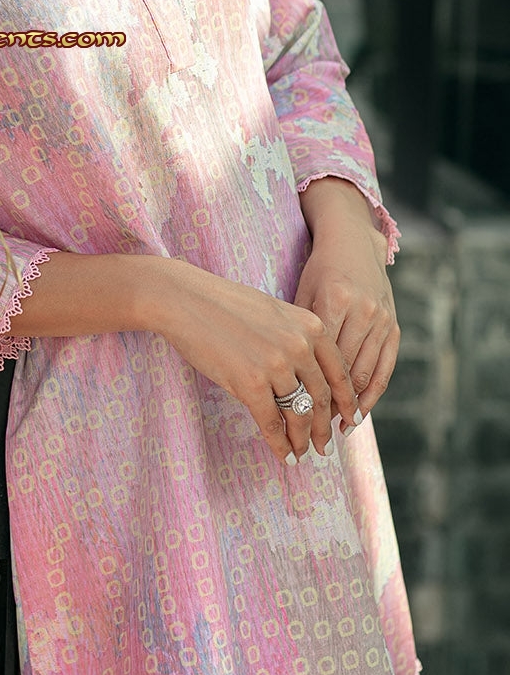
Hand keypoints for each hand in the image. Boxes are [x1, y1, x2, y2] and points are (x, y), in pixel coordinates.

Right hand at [147, 261, 359, 464]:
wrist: (186, 300)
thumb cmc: (225, 305)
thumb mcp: (275, 313)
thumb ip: (298, 339)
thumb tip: (309, 376)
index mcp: (311, 326)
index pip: (340, 373)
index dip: (347, 402)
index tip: (351, 420)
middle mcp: (300, 345)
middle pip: (321, 398)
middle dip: (324, 428)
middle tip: (325, 446)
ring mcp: (276, 365)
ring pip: (299, 414)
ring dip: (302, 439)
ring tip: (302, 452)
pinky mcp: (250, 384)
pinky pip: (272, 423)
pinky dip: (279, 444)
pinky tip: (283, 455)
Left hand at [294, 177, 399, 421]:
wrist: (355, 242)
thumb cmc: (318, 269)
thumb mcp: (301, 292)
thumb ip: (296, 329)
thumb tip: (281, 373)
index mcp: (333, 300)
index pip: (320, 357)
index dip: (310, 389)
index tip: (296, 412)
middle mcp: (362, 311)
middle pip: (344, 370)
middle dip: (329, 404)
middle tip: (314, 432)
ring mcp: (381, 319)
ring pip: (365, 373)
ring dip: (351, 405)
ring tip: (334, 428)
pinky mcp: (393, 326)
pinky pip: (385, 367)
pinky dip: (373, 394)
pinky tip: (359, 413)